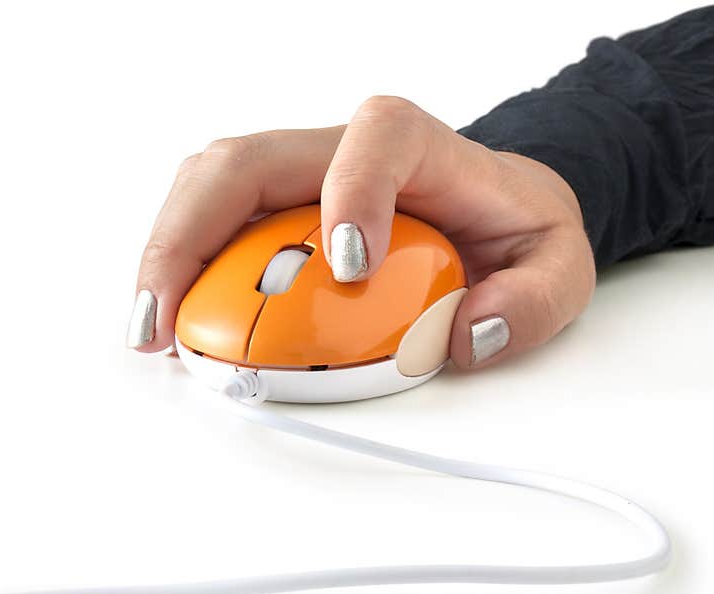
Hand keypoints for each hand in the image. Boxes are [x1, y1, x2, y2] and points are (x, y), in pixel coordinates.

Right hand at [128, 96, 594, 368]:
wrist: (487, 212)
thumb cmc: (511, 228)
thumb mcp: (559, 264)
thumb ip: (535, 299)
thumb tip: (472, 332)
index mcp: (419, 147)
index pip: (377, 138)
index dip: (352, 190)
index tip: (348, 267)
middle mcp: (340, 154)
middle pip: (243, 162)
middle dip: (191, 238)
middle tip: (168, 322)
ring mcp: (294, 183)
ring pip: (207, 191)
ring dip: (168, 258)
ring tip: (154, 334)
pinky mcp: (270, 216)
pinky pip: (212, 229)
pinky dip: (183, 274)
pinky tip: (175, 325)